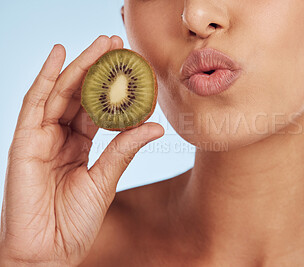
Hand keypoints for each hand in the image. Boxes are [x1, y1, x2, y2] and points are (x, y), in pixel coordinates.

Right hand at [0, 36, 163, 265]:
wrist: (49, 252)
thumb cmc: (75, 222)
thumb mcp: (105, 180)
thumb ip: (124, 149)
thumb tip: (156, 126)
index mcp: (80, 146)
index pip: (97, 109)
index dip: (113, 88)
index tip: (132, 67)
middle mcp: (60, 137)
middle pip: (80, 95)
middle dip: (98, 68)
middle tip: (118, 44)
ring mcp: (41, 137)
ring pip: (61, 93)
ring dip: (80, 66)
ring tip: (101, 44)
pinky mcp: (24, 142)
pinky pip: (34, 103)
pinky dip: (45, 77)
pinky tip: (60, 54)